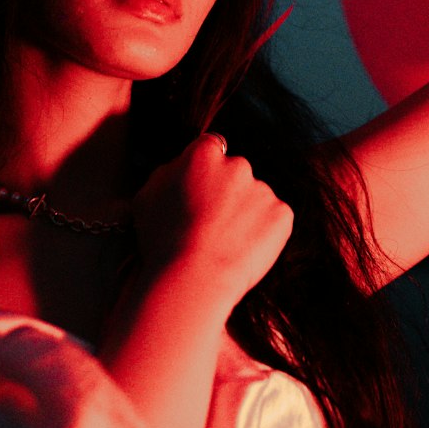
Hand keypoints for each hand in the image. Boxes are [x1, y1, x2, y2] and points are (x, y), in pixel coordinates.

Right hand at [130, 134, 293, 312]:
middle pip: (236, 173)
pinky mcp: (282, 214)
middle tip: (212, 224)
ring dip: (245, 214)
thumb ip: (168, 172)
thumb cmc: (162, 241)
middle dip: (228, 192)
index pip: (212, 148)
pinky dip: (265, 233)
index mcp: (204, 153)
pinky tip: (242, 251)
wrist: (193, 279)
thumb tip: (181, 165)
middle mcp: (238, 164)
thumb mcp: (146, 197)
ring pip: (255, 198)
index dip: (207, 172)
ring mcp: (263, 189)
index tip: (204, 191)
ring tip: (224, 244)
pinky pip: (274, 219)